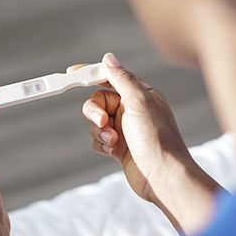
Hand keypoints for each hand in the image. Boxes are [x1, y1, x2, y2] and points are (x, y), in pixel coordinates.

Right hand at [78, 54, 221, 235]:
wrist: (162, 176)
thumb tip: (109, 59)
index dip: (92, 74)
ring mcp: (126, 128)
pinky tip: (114, 151)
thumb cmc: (157, 139)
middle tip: (102, 121)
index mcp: (142, 94)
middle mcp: (133, 109)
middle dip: (95, 111)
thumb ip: (122, 79)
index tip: (73, 73)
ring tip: (114, 141)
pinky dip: (102, 144)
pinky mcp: (120, 146)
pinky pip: (98, 139)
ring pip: (96, 122)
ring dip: (101, 131)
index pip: (113, 77)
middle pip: (99, 101)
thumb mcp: (139, 102)